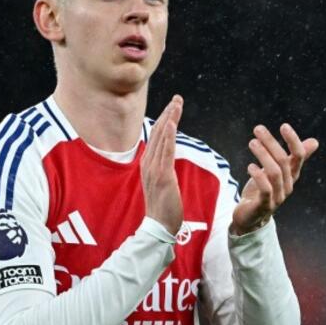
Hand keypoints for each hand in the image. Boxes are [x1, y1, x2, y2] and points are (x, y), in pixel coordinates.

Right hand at [141, 95, 183, 235]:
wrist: (159, 226)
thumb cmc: (163, 207)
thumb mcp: (162, 182)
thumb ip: (163, 167)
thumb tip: (168, 156)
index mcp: (148, 163)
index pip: (157, 136)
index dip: (165, 119)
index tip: (173, 106)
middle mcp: (148, 163)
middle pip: (158, 132)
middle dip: (168, 113)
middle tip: (177, 98)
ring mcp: (153, 169)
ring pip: (162, 138)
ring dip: (170, 119)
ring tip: (177, 103)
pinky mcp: (162, 175)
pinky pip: (165, 151)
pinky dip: (168, 135)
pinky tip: (172, 123)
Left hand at [231, 123, 318, 234]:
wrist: (251, 217)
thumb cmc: (264, 190)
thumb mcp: (278, 171)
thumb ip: (294, 158)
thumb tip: (315, 142)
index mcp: (292, 175)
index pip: (299, 156)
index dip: (293, 141)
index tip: (283, 126)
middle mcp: (288, 185)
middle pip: (283, 161)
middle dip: (271, 143)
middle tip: (258, 129)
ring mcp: (278, 197)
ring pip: (275, 173)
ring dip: (263, 155)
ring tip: (252, 142)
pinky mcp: (264, 205)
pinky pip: (265, 190)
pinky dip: (259, 177)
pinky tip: (250, 167)